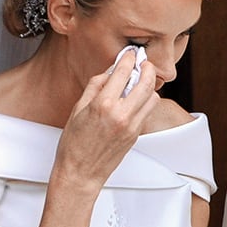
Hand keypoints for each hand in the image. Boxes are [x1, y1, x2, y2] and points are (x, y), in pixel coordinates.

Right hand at [51, 49, 159, 195]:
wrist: (80, 172)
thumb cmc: (74, 143)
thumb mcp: (78, 108)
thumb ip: (96, 86)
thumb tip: (110, 71)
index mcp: (103, 104)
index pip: (123, 72)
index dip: (128, 59)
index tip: (130, 53)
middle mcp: (121, 114)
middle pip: (146, 82)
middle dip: (147, 67)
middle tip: (143, 63)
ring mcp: (132, 125)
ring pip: (152, 96)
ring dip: (149, 85)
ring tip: (140, 81)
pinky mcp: (137, 134)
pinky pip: (147, 111)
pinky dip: (145, 100)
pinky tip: (136, 98)